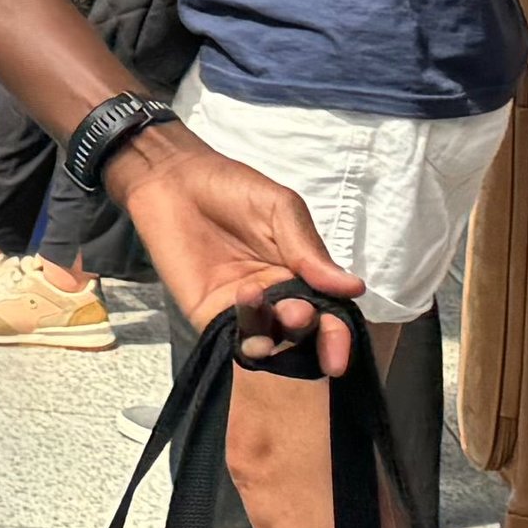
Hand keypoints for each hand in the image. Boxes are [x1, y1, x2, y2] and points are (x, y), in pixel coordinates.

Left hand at [106, 124, 360, 367]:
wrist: (174, 180)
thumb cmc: (232, 188)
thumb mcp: (280, 209)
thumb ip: (309, 250)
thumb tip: (353, 289)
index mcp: (303, 275)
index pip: (329, 312)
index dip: (337, 333)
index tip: (339, 347)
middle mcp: (278, 299)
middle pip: (305, 334)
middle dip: (312, 338)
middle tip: (300, 316)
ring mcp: (244, 311)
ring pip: (273, 340)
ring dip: (280, 337)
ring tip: (281, 313)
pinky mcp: (211, 316)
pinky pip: (235, 338)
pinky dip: (248, 340)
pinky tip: (252, 330)